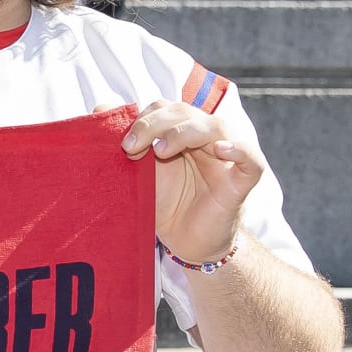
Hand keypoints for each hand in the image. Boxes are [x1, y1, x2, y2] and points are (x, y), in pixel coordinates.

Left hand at [115, 100, 262, 262]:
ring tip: (162, 150)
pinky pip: (252, 160)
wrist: (187, 245)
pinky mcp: (240, 182)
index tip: (123, 145)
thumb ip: (124, 141)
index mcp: (182, 132)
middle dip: (154, 123)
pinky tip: (221, 149)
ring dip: (185, 132)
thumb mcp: (140, 173)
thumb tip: (99, 107)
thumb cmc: (167, 206)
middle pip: (186, 112)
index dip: (144, 119)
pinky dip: (239, 150)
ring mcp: (225, 159)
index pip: (166, 108)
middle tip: (131, 147)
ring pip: (215, 127)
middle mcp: (205, 139)